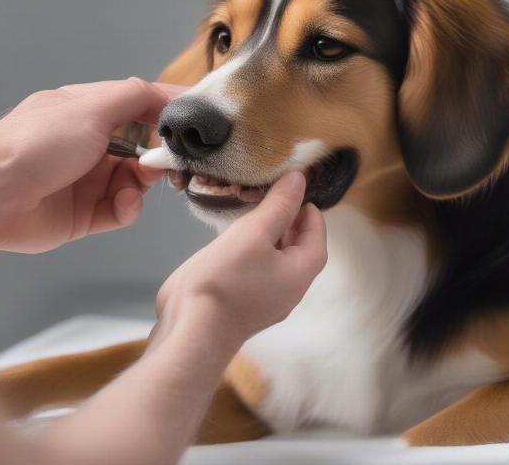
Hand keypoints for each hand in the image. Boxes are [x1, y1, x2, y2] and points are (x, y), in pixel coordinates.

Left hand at [0, 78, 183, 253]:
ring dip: (143, 182)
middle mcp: (90, 144)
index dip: (166, 110)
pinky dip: (128, 206)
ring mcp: (88, 180)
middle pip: (142, 148)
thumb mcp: (90, 108)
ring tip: (135, 185)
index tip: (195, 117)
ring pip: (136, 180)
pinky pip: (122, 209)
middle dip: (158, 155)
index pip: (137, 105)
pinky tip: (123, 203)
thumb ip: (133, 96)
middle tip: (169, 162)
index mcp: (87, 112)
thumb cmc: (37, 145)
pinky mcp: (87, 213)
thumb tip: (165, 94)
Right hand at [154, 171, 327, 346]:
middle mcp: (290, 288)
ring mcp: (266, 298)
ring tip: (250, 211)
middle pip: (298, 246)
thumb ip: (279, 205)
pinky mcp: (244, 302)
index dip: (306, 206)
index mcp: (301, 271)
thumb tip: (299, 178)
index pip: (316, 233)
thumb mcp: (255, 233)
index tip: (289, 187)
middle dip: (287, 218)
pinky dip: (252, 250)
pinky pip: (257, 269)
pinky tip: (233, 238)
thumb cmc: (226, 279)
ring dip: (268, 234)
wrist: (192, 330)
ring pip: (276, 257)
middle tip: (268, 194)